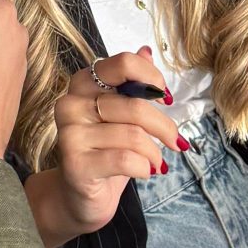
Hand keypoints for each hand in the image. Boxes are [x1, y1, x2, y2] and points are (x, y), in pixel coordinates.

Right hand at [26, 46, 180, 247]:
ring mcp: (70, 134)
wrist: (78, 197)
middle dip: (164, 126)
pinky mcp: (75, 163)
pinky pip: (125, 159)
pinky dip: (145, 167)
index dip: (152, 78)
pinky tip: (145, 172)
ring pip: (133, 135)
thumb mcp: (122, 115)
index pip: (123, 63)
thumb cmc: (104, 152)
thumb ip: (131, 82)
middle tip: (176, 142)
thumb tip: (147, 50)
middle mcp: (71, 103)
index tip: (166, 99)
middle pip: (135, 105)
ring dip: (155, 152)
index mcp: (83, 83)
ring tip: (157, 161)